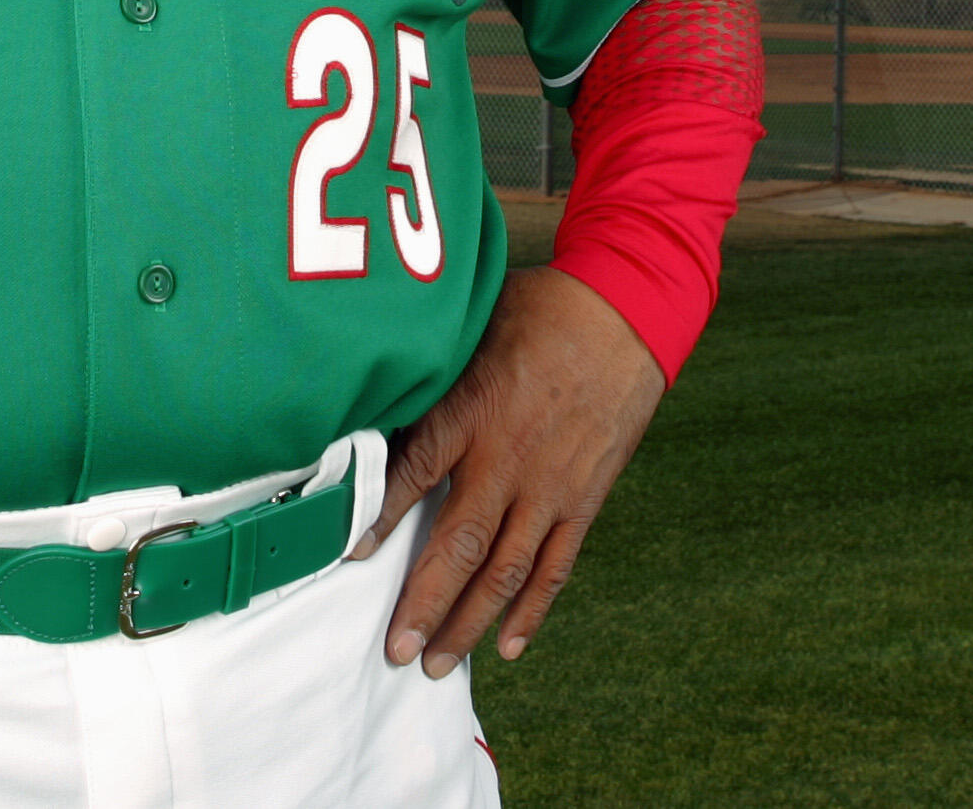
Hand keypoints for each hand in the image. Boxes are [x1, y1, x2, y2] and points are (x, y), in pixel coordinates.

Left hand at [360, 264, 666, 676]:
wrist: (626, 311)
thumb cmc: (540, 310)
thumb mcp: (470, 326)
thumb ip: (429, 371)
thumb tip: (371, 387)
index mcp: (472, 411)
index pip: (412, 475)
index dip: (376, 520)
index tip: (347, 557)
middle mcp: (508, 459)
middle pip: (458, 546)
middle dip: (423, 604)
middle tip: (394, 650)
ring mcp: (550, 486)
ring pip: (505, 571)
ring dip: (469, 622)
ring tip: (438, 662)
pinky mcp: (584, 498)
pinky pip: (556, 566)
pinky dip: (533, 610)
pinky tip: (509, 645)